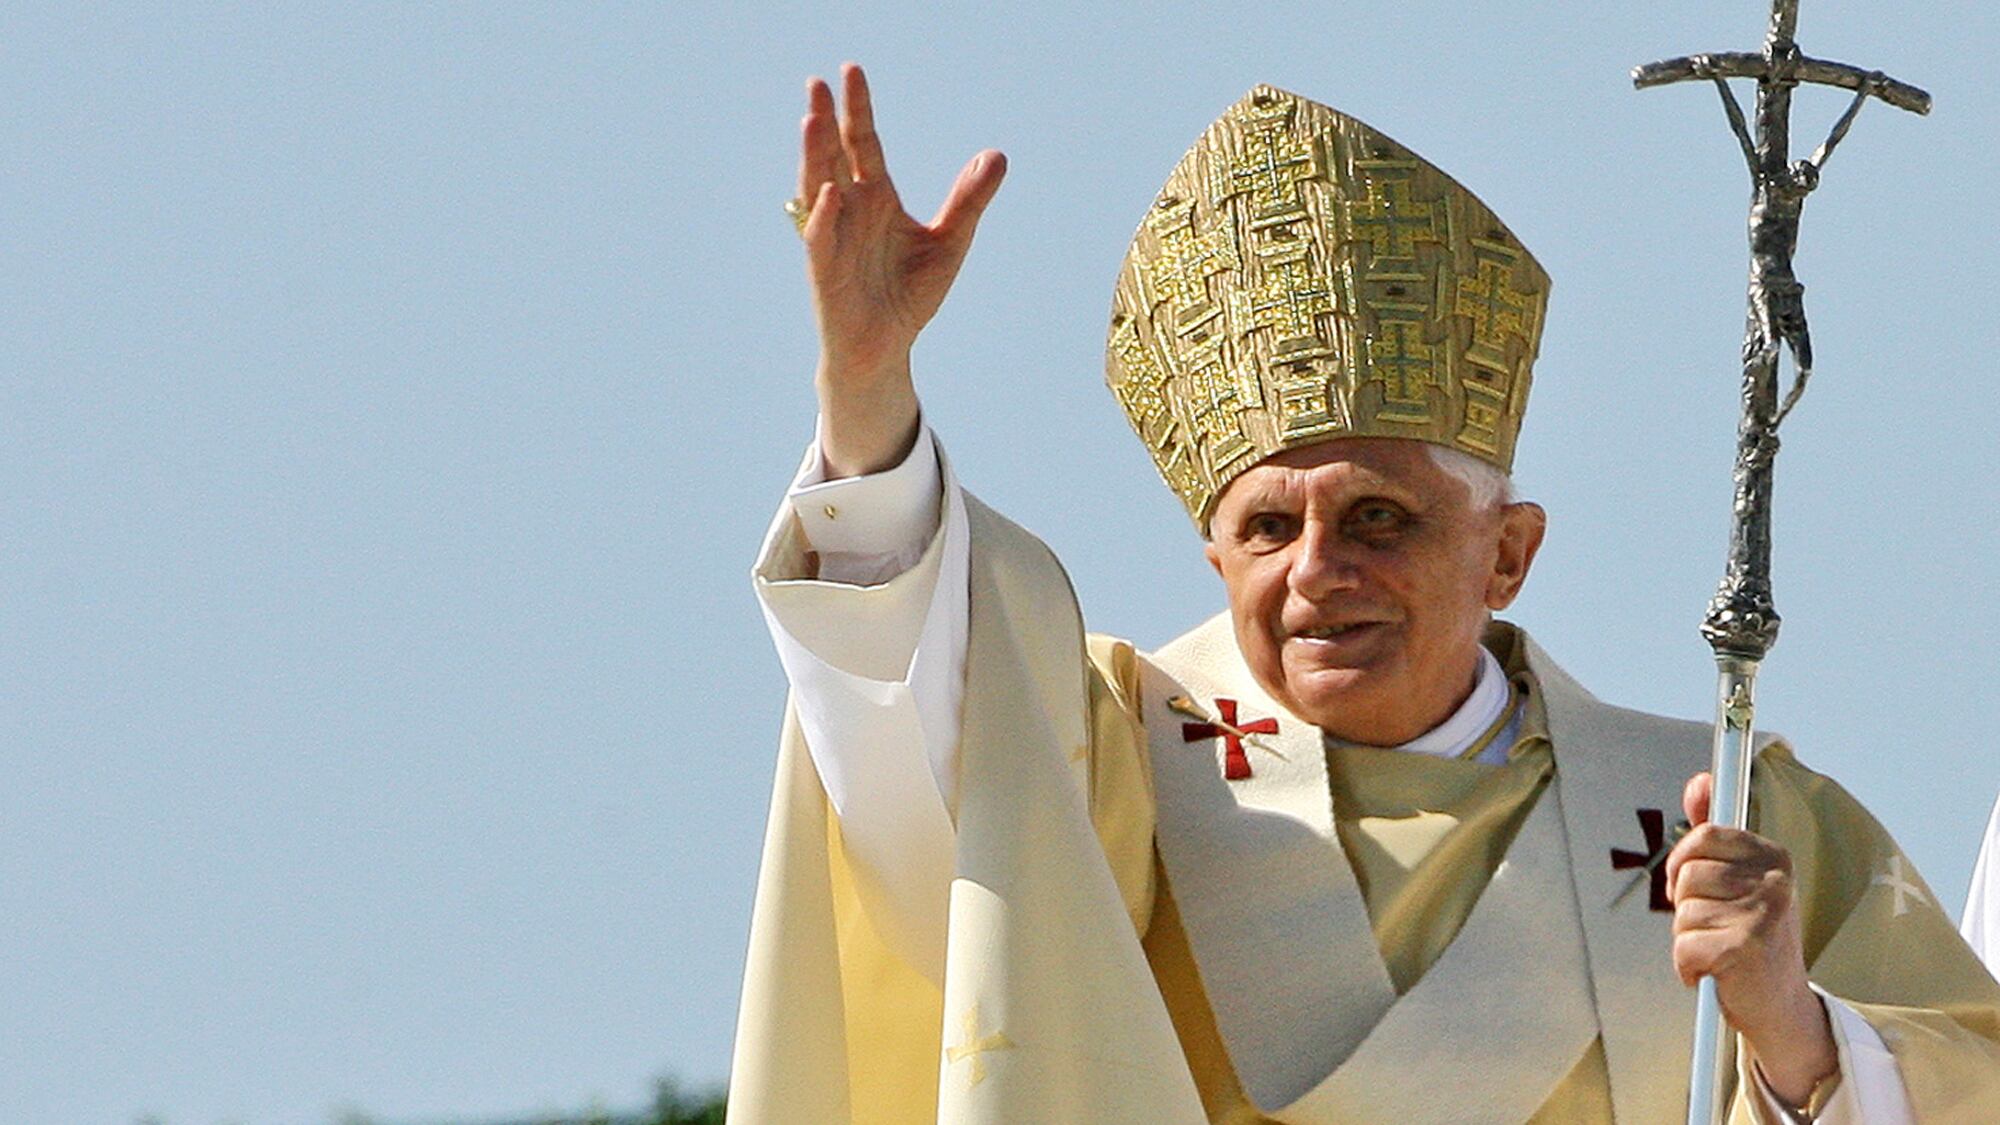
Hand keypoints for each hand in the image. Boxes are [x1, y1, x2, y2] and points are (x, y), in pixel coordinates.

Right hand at [795, 63, 1006, 477]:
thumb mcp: (949, 242)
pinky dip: (824, 215)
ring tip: (812, 119)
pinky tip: (832, 191)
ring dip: (814, 155)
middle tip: (818, 82)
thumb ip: (969, 200)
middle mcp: (849, 209)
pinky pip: (822, 238)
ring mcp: (833, 236)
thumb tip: (996, 156)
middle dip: (826, 119)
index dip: (857, 109)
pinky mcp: (825, 269)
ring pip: (818, 187)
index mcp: (876, 197)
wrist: (886, 348)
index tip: (851, 71)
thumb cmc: (909, 295)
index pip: (863, 143)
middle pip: (834, 155)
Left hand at [1666, 771, 1837, 1103]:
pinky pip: (1682, 946)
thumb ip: (1715, 832)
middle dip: (1686, 906)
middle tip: (1715, 927)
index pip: (1702, 837)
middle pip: (1685, 875)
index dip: (1685, 864)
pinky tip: (1714, 973)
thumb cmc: (1750, 939)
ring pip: (1682, 912)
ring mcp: (1762, 914)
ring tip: (1719, 950)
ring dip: (1688, 937)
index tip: (1696, 885)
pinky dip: (1687, 966)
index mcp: (1774, 858)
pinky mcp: (1744, 948)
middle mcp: (1774, 881)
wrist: (1782, 1008)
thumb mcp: (1739, 881)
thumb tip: (1699, 782)